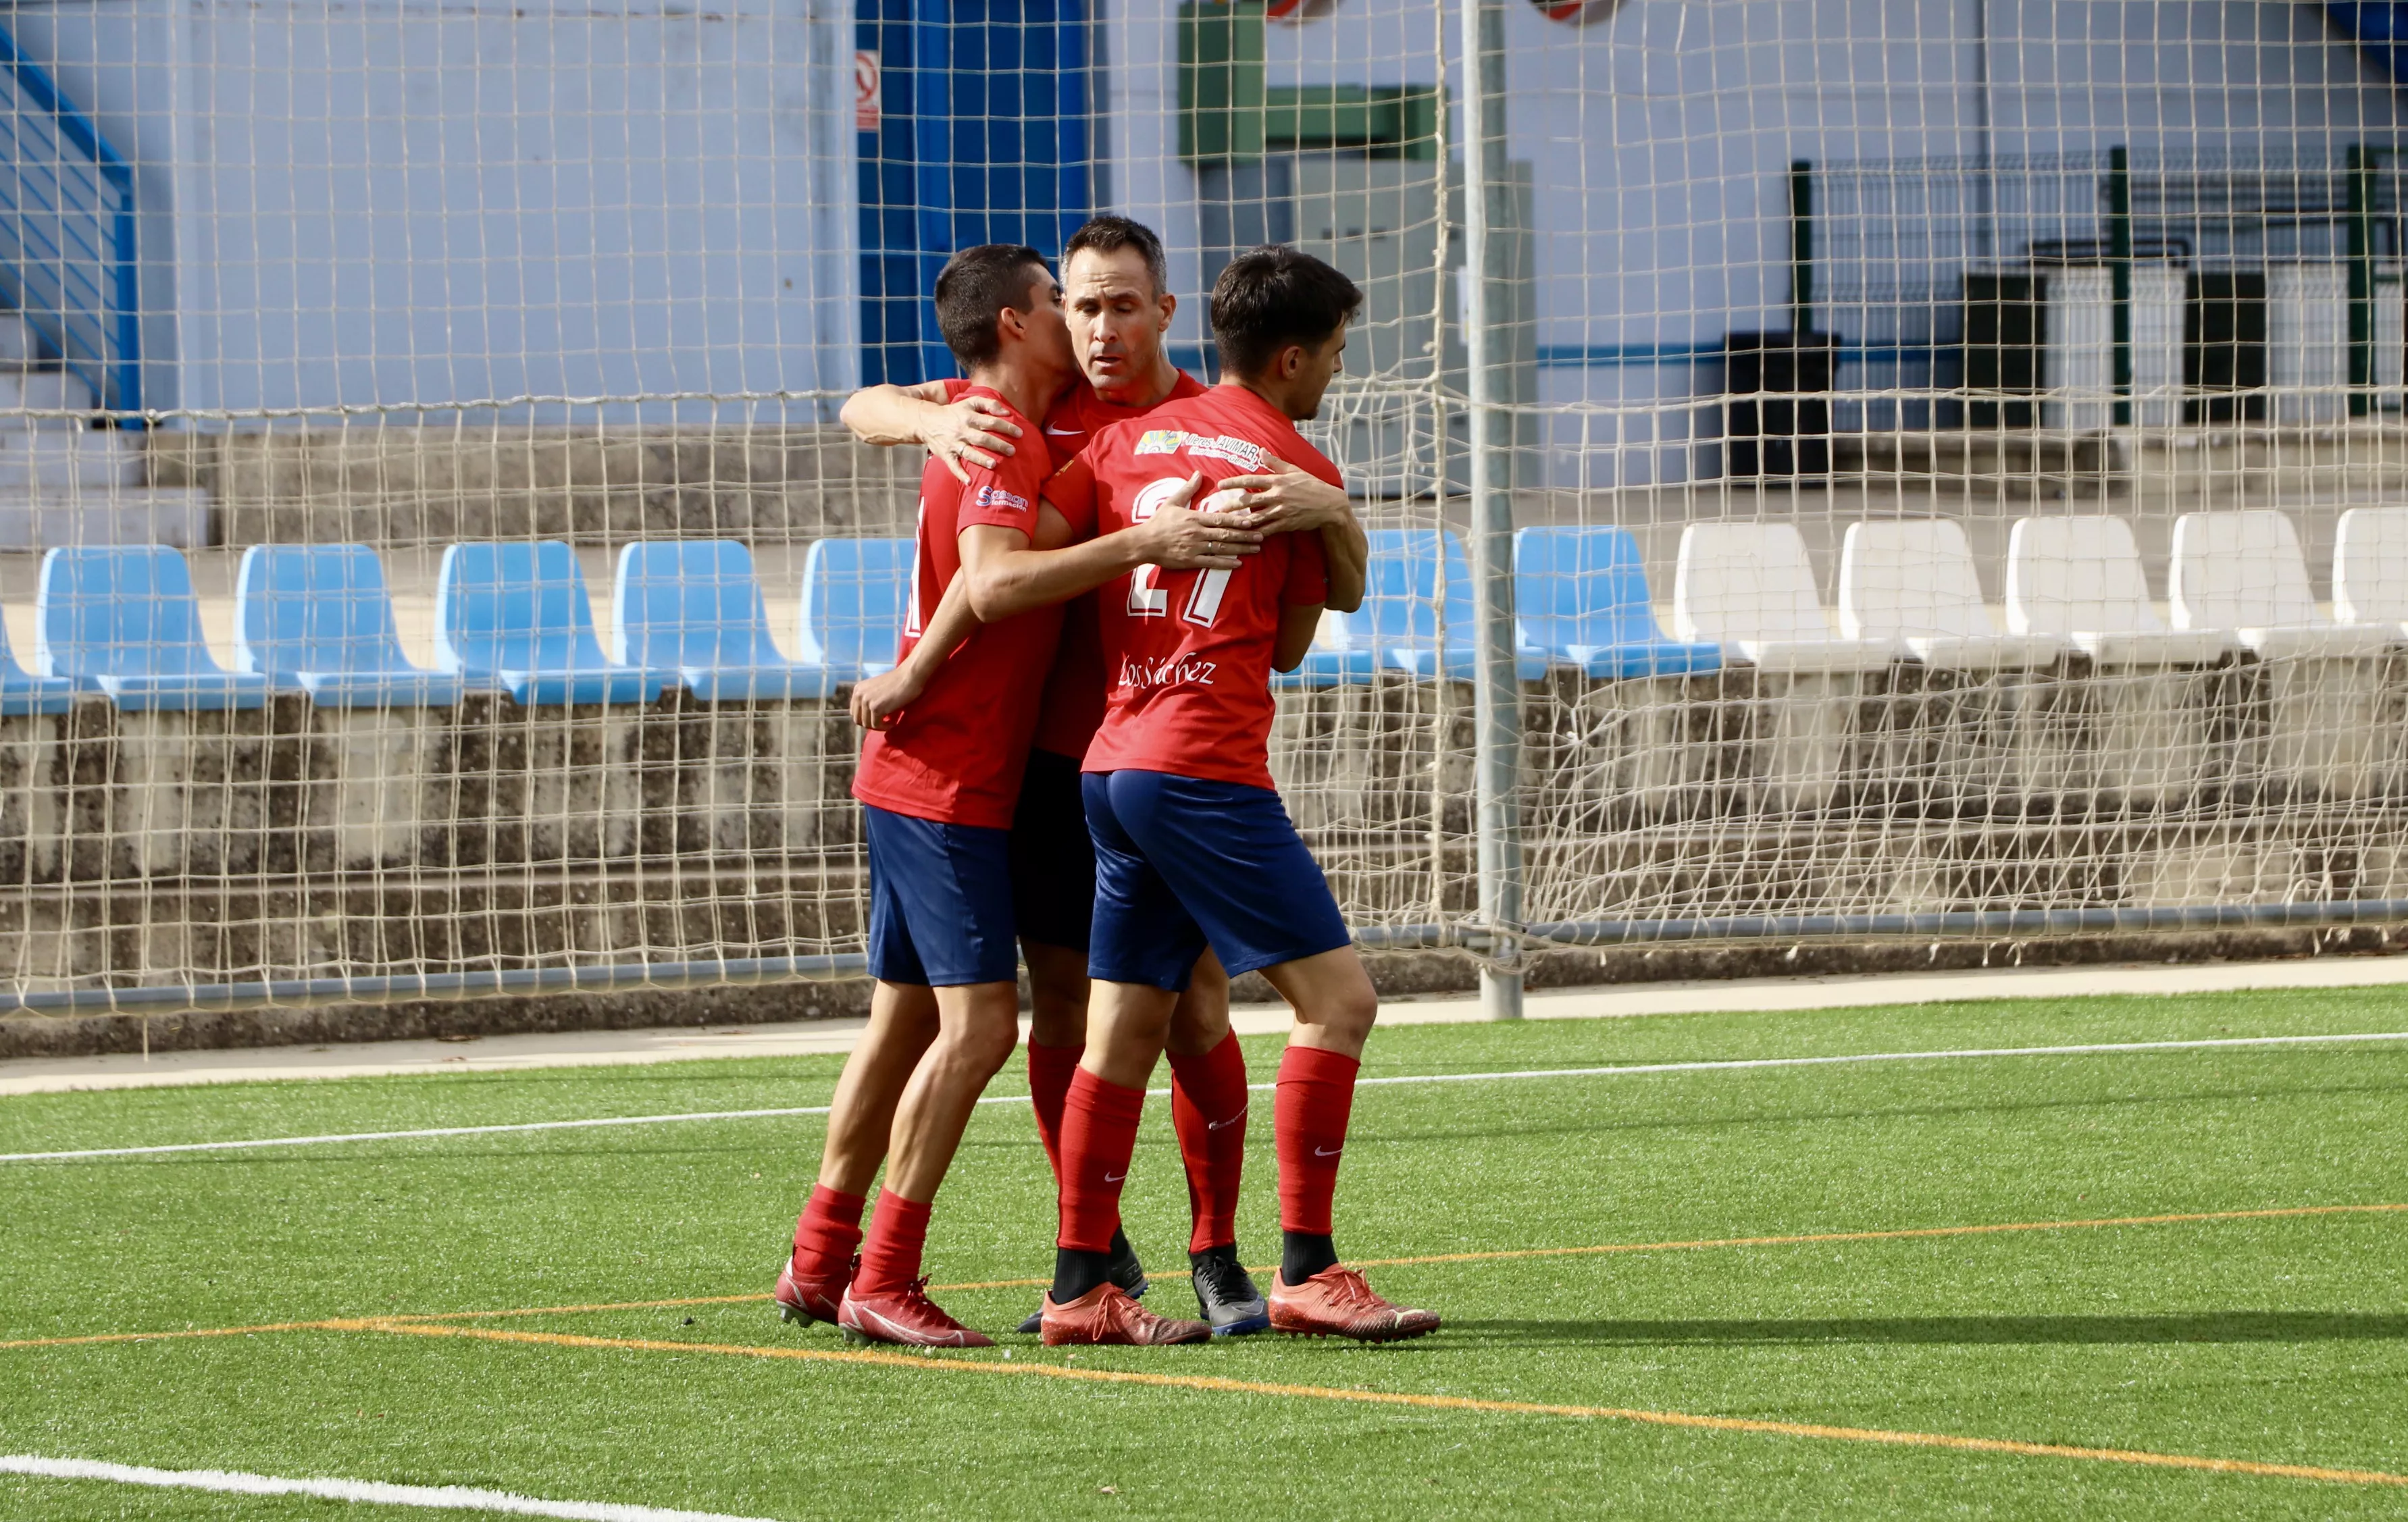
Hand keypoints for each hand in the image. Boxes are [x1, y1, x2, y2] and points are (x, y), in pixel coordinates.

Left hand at [850, 663, 928, 730]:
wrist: (909, 676)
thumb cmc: (898, 682)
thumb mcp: (876, 689)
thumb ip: (869, 699)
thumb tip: (867, 716)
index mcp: (858, 689)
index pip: (854, 712)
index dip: (865, 718)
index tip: (876, 719)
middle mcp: (859, 694)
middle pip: (858, 720)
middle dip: (870, 724)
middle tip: (883, 723)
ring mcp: (866, 701)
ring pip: (867, 724)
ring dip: (878, 726)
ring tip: (890, 722)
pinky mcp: (876, 708)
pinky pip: (877, 725)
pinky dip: (885, 727)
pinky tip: (893, 722)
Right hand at [928, 395, 1022, 482]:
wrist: (927, 421)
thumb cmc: (954, 412)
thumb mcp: (970, 402)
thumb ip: (989, 404)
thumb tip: (1007, 412)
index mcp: (969, 417)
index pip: (991, 422)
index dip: (1006, 427)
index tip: (1019, 433)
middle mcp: (962, 430)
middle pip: (982, 438)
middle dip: (998, 445)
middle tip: (1012, 451)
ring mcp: (954, 443)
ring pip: (969, 452)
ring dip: (981, 459)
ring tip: (994, 465)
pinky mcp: (946, 454)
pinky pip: (953, 465)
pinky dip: (960, 474)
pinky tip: (969, 481)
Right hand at [1132, 473, 1264, 569]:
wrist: (1144, 543)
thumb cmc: (1158, 522)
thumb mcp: (1172, 502)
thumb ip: (1188, 489)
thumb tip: (1198, 473)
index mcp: (1194, 518)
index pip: (1220, 519)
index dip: (1237, 520)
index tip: (1251, 520)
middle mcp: (1197, 533)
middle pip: (1225, 534)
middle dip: (1245, 535)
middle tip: (1261, 535)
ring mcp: (1195, 548)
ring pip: (1222, 548)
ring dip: (1240, 548)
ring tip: (1256, 548)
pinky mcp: (1190, 561)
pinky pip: (1211, 562)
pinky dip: (1226, 563)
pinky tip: (1238, 563)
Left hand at [1211, 457, 1352, 532]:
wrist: (1330, 505)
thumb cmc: (1312, 485)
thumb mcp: (1294, 470)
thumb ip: (1275, 463)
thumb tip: (1260, 452)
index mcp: (1278, 481)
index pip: (1251, 480)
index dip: (1234, 482)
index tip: (1220, 485)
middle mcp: (1277, 495)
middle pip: (1248, 501)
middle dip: (1231, 505)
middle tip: (1216, 510)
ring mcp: (1281, 511)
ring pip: (1255, 517)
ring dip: (1239, 521)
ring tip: (1226, 525)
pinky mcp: (1286, 524)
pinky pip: (1267, 530)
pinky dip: (1255, 534)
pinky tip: (1244, 537)